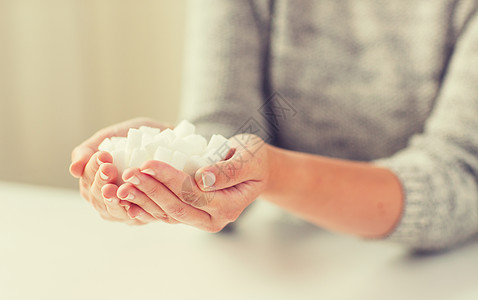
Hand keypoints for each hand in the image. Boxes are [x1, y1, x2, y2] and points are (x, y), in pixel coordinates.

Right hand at [69, 117, 171, 224]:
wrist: (169, 139)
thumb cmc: (136, 139)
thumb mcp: (109, 138)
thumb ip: (87, 151)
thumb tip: (73, 169)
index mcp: (95, 183)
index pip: (87, 181)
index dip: (92, 170)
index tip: (103, 156)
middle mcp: (108, 200)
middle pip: (98, 198)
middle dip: (102, 183)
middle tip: (109, 168)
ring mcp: (126, 211)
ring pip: (114, 210)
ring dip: (115, 198)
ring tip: (117, 186)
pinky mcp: (146, 216)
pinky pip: (138, 218)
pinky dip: (135, 211)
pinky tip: (134, 203)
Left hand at [117, 134, 269, 230]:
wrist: (256, 169)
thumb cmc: (254, 159)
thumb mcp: (249, 158)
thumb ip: (229, 170)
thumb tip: (202, 179)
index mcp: (230, 206)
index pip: (194, 194)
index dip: (169, 179)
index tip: (148, 163)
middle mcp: (215, 219)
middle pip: (177, 208)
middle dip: (151, 191)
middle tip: (128, 175)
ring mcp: (203, 220)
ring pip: (169, 214)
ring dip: (144, 200)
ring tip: (122, 186)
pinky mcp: (192, 214)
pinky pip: (167, 214)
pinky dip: (147, 207)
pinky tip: (129, 199)